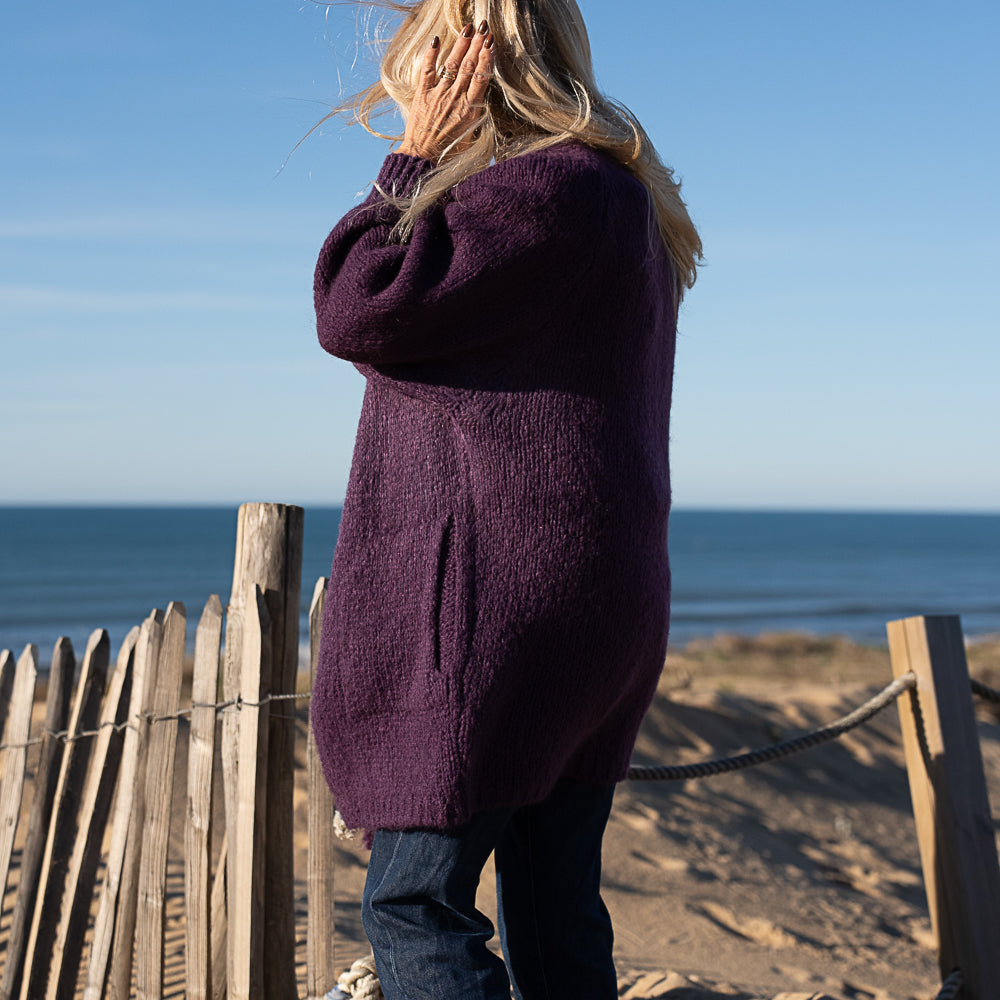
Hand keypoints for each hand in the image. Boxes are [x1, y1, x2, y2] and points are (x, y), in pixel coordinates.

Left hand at [397, 21, 494, 161]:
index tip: (492, 42)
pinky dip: (431, 54)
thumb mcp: (472, 139)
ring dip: (461, 44)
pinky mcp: (422, 95)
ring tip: (469, 28)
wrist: (423, 160)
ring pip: (451, 64)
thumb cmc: (450, 155)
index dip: (487, 58)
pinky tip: (437, 40)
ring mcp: (438, 95)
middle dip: (477, 44)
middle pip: (468, 66)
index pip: (481, 77)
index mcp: (470, 111)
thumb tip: (484, 102)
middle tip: (484, 27)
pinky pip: (427, 70)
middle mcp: (455, 99)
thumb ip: (477, 118)